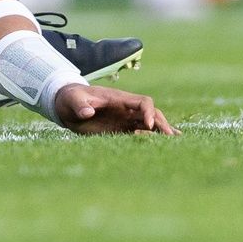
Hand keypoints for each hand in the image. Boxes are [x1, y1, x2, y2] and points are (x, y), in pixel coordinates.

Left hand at [53, 84, 179, 135]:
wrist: (67, 105)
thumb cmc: (71, 98)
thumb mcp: (73, 100)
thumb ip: (80, 105)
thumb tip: (87, 112)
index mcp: (119, 98)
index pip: (142, 102)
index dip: (148, 112)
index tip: (147, 125)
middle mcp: (127, 108)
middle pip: (152, 113)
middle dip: (161, 124)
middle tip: (169, 138)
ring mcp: (126, 119)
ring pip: (151, 123)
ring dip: (162, 131)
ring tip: (175, 143)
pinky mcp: (123, 129)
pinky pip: (143, 133)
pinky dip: (155, 136)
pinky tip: (168, 143)